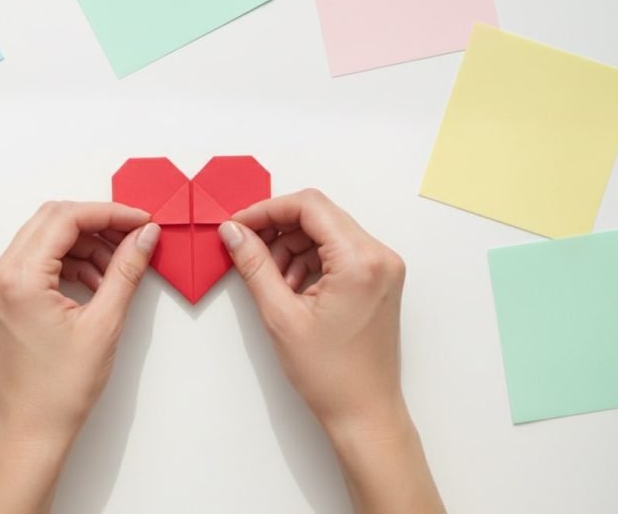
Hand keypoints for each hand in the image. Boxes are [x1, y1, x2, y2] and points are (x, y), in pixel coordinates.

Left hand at [0, 201, 158, 513]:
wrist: (29, 431)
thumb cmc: (59, 390)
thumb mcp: (104, 324)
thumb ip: (126, 271)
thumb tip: (144, 236)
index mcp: (19, 278)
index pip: (65, 219)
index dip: (109, 213)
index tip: (141, 221)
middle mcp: (0, 275)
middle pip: (51, 221)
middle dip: (97, 223)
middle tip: (134, 236)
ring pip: (45, 238)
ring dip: (84, 243)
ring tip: (118, 267)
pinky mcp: (3, 298)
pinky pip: (38, 261)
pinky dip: (69, 262)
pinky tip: (97, 282)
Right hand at [219, 189, 444, 513]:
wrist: (364, 412)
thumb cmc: (331, 375)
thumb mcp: (281, 315)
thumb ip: (254, 265)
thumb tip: (234, 232)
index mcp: (360, 260)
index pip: (309, 206)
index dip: (267, 210)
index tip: (239, 225)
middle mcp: (379, 256)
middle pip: (319, 215)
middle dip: (278, 230)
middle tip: (248, 251)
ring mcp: (383, 267)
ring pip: (327, 232)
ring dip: (293, 247)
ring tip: (272, 282)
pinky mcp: (379, 279)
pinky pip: (339, 252)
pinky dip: (310, 261)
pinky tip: (291, 288)